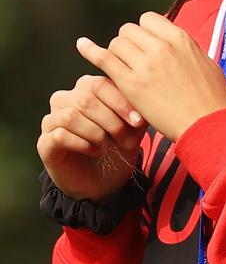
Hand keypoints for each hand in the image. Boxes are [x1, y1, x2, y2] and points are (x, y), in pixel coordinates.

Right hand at [38, 74, 147, 200]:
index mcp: (86, 88)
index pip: (99, 84)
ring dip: (96, 133)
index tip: (138, 121)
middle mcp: (64, 100)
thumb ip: (137, 109)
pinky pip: (59, 135)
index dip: (120, 102)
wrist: (104, 178)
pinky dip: (82, 144)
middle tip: (128, 139)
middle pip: (85, 99)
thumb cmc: (118, 144)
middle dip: (111, 121)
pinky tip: (95, 151)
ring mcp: (51, 120)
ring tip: (109, 145)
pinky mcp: (45, 142)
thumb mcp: (133, 126)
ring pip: (70, 116)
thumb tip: (143, 99)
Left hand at [75, 12, 225, 141]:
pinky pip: (104, 59)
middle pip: (129, 30)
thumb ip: (186, 49)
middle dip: (129, 42)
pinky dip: (90, 50)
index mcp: (180, 39)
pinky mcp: (130, 84)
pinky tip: (82, 45)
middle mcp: (160, 46)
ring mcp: (144, 64)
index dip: (144, 31)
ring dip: (117, 54)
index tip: (146, 44)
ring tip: (122, 68)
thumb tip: (177, 45)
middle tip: (133, 60)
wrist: (206, 122)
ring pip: (117, 43)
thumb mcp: (206, 62)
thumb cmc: (211, 97)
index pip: (148, 20)